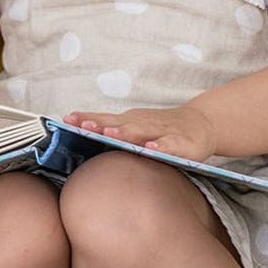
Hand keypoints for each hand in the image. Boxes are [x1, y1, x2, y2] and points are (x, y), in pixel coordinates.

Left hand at [63, 103, 217, 161]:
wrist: (201, 124)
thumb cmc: (161, 130)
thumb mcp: (134, 129)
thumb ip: (112, 135)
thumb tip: (80, 139)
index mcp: (130, 122)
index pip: (104, 119)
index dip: (87, 120)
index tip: (67, 119)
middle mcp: (143, 123)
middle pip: (119, 124)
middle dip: (101, 126)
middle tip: (83, 127)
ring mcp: (162, 131)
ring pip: (142, 131)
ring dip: (126, 133)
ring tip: (111, 134)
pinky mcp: (181, 142)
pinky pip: (169, 145)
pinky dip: (160, 146)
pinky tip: (151, 148)